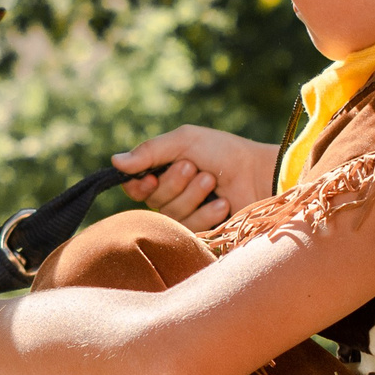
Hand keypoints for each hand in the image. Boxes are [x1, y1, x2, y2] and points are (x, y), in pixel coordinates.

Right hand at [114, 126, 279, 230]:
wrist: (260, 173)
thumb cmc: (224, 152)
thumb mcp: (184, 140)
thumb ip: (149, 151)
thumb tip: (114, 161)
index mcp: (163, 172)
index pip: (135, 187)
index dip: (139, 185)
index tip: (150, 177)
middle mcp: (171, 196)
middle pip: (153, 200)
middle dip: (175, 182)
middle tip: (196, 168)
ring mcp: (188, 216)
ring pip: (171, 215)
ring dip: (193, 195)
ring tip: (213, 182)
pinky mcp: (203, 233)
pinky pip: (190, 230)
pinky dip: (207, 213)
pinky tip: (222, 203)